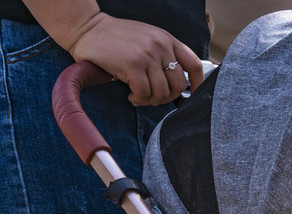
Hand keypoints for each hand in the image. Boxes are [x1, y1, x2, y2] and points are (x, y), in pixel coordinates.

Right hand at [62, 13, 202, 105]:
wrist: (86, 28)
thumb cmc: (116, 38)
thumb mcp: (147, 40)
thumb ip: (163, 55)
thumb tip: (178, 86)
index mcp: (167, 40)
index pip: (194, 65)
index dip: (198, 84)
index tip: (193, 95)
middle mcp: (161, 46)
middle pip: (179, 85)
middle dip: (166, 98)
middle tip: (152, 98)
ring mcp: (147, 55)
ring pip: (162, 92)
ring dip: (150, 101)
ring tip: (139, 97)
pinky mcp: (132, 64)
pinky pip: (144, 93)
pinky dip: (139, 99)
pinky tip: (131, 96)